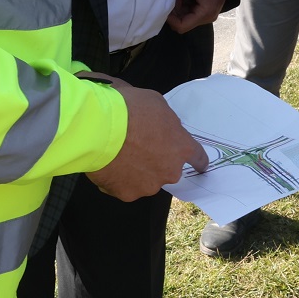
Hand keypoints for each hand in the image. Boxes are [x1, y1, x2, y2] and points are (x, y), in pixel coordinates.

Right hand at [87, 79, 207, 200]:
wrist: (99, 130)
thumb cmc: (130, 110)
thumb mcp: (156, 103)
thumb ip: (165, 120)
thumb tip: (161, 126)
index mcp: (181, 147)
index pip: (198, 158)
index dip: (198, 160)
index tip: (199, 164)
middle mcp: (169, 171)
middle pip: (168, 168)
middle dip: (158, 160)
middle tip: (139, 146)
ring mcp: (148, 186)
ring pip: (146, 179)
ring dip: (137, 169)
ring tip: (118, 152)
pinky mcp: (127, 194)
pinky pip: (125, 186)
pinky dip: (118, 177)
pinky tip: (108, 162)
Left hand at [166, 0, 227, 32]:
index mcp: (205, 13)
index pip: (181, 26)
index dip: (170, 19)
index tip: (163, 7)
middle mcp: (206, 18)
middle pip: (182, 22)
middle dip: (173, 11)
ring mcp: (206, 16)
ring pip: (184, 18)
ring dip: (177, 7)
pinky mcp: (204, 11)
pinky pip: (189, 12)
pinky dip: (182, 4)